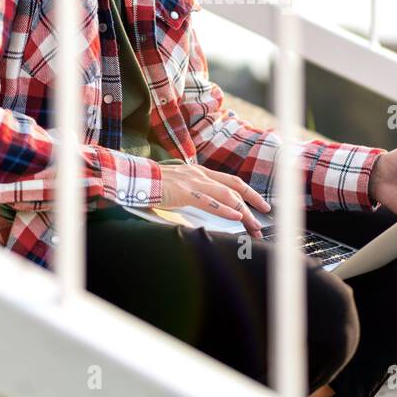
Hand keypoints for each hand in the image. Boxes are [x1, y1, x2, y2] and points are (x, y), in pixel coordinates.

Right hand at [156, 163, 270, 237]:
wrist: (134, 178)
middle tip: (262, 217)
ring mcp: (193, 181)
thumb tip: (204, 211)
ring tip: (253, 224)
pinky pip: (209, 201)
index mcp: (198, 172)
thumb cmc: (152, 185)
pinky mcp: (184, 191)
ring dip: (243, 211)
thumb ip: (192, 196)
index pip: (230, 181)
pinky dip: (225, 209)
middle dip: (252, 201)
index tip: (259, 205)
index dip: (247, 192)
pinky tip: (236, 216)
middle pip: (234, 186)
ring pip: (226, 195)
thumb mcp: (178, 187)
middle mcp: (199, 174)